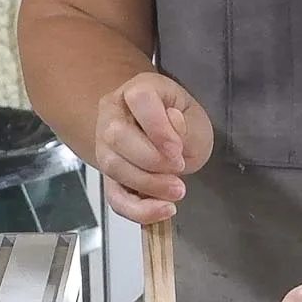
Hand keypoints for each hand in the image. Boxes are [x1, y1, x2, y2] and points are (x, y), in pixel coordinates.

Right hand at [94, 72, 213, 223]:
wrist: (168, 142)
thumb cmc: (182, 126)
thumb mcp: (195, 120)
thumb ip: (186, 125)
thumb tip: (173, 124)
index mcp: (139, 91)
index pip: (139, 100)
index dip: (157, 127)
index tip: (177, 150)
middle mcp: (114, 115)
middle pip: (117, 136)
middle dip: (152, 161)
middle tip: (179, 169)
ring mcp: (106, 146)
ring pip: (114, 167)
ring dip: (148, 185)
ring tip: (177, 190)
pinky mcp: (109, 178)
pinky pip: (115, 198)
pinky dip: (139, 210)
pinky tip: (162, 210)